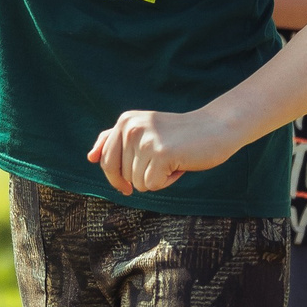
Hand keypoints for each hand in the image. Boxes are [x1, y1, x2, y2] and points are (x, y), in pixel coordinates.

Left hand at [85, 109, 236, 195]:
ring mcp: (144, 140)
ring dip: (156, 179)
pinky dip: (167, 182)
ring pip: (137, 182)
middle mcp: (130, 128)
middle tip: (159, 167)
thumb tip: (90, 157)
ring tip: (173, 161)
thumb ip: (115, 140)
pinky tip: (179, 165)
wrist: (216, 127)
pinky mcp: (160, 153)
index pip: (105, 160)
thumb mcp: (144, 131)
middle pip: (119, 174)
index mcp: (124, 121)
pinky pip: (152, 185)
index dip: (116, 177)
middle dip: (137, 179)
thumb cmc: (181, 134)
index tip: (127, 186)